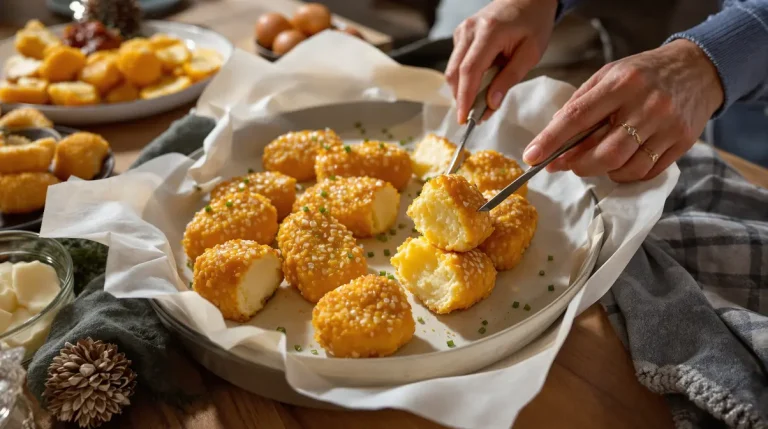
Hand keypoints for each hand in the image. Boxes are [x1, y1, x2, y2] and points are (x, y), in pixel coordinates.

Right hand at [445, 0, 558, 123]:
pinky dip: (465, 78)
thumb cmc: (533, 23)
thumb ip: (509, 79)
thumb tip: (491, 103)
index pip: (469, 71)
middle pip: (455, 72)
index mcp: (489, 32)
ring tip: (480, 103)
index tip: (464, 118)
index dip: (465, 98)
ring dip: (463, 90)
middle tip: (474, 117)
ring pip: (453, 69)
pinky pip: (457, 63)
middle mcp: (469, 30)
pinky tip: (480, 84)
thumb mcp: (530, 54)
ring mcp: (462, 31)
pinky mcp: (460, 35)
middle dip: (462, 98)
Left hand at [524, 40, 724, 181]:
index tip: (531, 157)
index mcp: (621, 83)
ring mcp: (667, 126)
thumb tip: (553, 137)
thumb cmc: (643, 74)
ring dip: (600, 172)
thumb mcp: (609, 75)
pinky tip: (619, 163)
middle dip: (577, 165)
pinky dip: (625, 174)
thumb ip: (580, 104)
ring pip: (625, 167)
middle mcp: (646, 105)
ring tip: (594, 161)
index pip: (578, 117)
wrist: (698, 69)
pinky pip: (646, 172)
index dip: (551, 140)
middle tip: (565, 163)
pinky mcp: (682, 143)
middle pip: (604, 153)